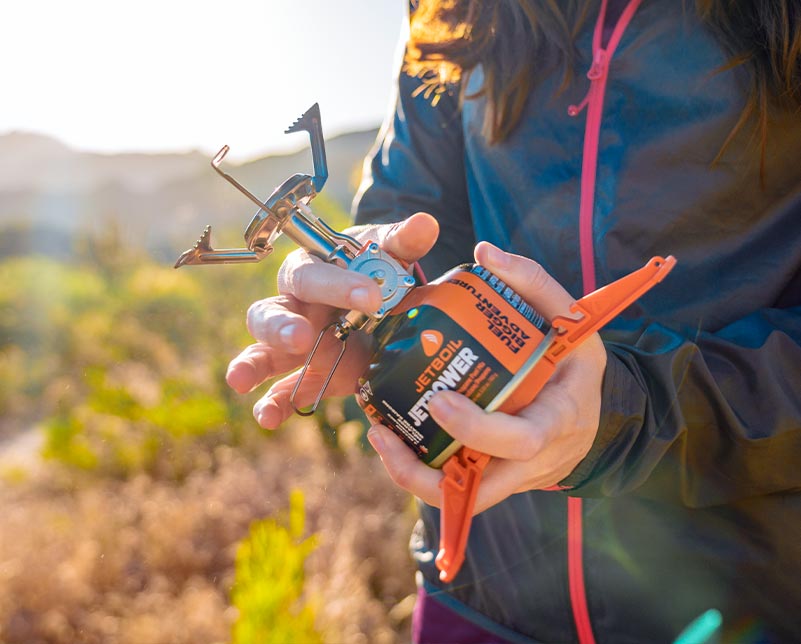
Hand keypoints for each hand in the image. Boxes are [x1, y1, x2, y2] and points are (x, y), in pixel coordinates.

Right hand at [226, 212, 439, 427]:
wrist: (383, 301)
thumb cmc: (375, 268)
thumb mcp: (388, 253)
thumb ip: (403, 241)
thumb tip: (426, 223)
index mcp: (309, 270)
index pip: (311, 275)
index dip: (337, 285)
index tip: (372, 297)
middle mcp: (293, 306)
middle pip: (270, 313)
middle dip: (281, 326)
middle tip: (302, 336)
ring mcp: (295, 345)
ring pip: (263, 351)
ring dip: (253, 365)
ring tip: (241, 380)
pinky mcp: (308, 375)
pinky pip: (283, 391)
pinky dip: (273, 405)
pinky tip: (267, 419)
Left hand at [366, 241, 607, 511]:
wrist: (589, 410)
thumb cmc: (575, 362)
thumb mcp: (569, 319)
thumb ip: (532, 281)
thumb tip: (484, 251)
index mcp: (559, 418)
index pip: (524, 440)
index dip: (479, 430)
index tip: (439, 400)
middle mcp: (537, 460)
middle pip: (485, 488)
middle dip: (428, 470)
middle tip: (384, 431)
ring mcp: (514, 476)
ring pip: (462, 497)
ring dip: (414, 475)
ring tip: (378, 437)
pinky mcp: (495, 478)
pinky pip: (455, 487)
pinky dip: (420, 470)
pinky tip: (392, 438)